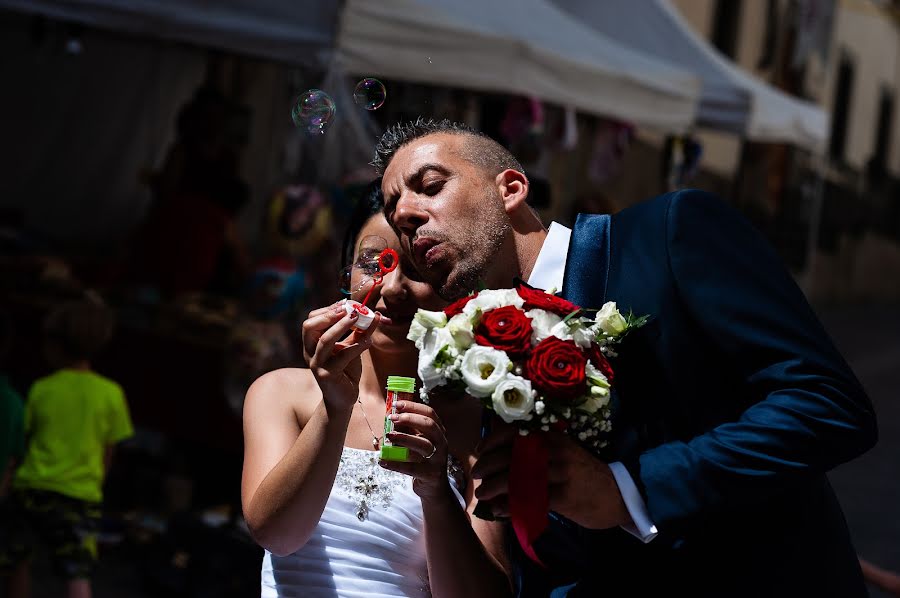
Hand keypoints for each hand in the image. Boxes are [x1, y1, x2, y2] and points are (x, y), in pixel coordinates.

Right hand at [301, 301, 381, 410]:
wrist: (343, 398)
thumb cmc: (346, 370)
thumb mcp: (350, 347)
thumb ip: (358, 332)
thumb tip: (374, 315)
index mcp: (312, 343)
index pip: (311, 320)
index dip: (327, 310)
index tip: (345, 304)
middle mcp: (310, 352)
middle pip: (309, 326)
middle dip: (329, 315)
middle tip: (348, 309)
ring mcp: (317, 364)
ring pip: (325, 340)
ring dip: (341, 326)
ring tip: (357, 317)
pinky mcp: (327, 375)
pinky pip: (341, 357)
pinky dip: (356, 346)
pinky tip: (368, 341)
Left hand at [378, 400, 452, 501]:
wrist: (433, 487)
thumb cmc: (422, 460)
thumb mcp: (418, 442)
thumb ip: (409, 430)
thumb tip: (391, 415)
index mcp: (439, 432)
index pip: (429, 413)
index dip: (413, 406)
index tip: (396, 404)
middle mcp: (441, 443)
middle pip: (429, 425)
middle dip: (410, 419)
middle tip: (391, 418)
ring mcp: (437, 459)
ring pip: (423, 445)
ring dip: (404, 438)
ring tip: (389, 436)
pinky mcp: (430, 474)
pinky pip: (412, 468)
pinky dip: (396, 464)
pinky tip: (382, 461)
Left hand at [472, 425, 631, 529]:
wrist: (617, 493)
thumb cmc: (582, 473)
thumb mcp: (562, 451)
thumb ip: (536, 448)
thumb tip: (500, 451)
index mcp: (550, 436)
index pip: (514, 432)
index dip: (492, 441)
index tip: (479, 451)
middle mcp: (553, 450)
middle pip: (510, 455)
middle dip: (488, 466)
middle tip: (476, 476)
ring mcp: (559, 472)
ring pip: (516, 478)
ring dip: (494, 487)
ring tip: (483, 495)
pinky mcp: (563, 496)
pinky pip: (528, 500)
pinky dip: (509, 506)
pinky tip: (498, 511)